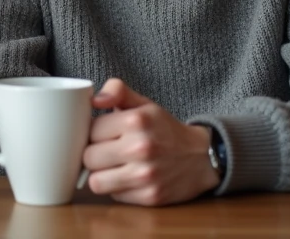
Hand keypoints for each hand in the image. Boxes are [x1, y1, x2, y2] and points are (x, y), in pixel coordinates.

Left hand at [83, 79, 219, 205]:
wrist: (201, 157)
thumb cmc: (165, 129)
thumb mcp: (145, 104)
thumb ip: (118, 91)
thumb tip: (93, 100)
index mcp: (136, 120)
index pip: (90, 130)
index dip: (94, 132)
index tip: (103, 134)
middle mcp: (140, 148)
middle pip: (88, 158)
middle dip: (94, 154)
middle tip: (107, 151)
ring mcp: (145, 175)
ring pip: (96, 182)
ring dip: (101, 175)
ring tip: (113, 167)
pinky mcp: (149, 197)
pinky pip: (115, 196)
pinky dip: (118, 189)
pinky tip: (130, 178)